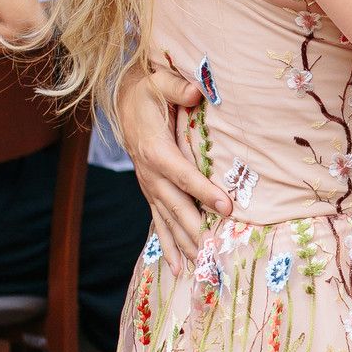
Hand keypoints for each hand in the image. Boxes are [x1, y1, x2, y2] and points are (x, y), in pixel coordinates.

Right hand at [114, 60, 227, 270]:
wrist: (125, 102)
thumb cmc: (149, 92)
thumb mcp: (159, 81)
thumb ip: (177, 87)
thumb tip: (195, 92)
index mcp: (155, 150)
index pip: (183, 174)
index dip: (204, 191)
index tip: (227, 206)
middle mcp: (150, 174)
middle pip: (175, 206)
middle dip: (195, 229)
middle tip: (213, 250)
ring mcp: (149, 187)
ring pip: (167, 220)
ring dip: (184, 244)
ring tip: (199, 269)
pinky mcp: (151, 193)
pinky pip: (159, 223)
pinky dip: (169, 246)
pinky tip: (179, 268)